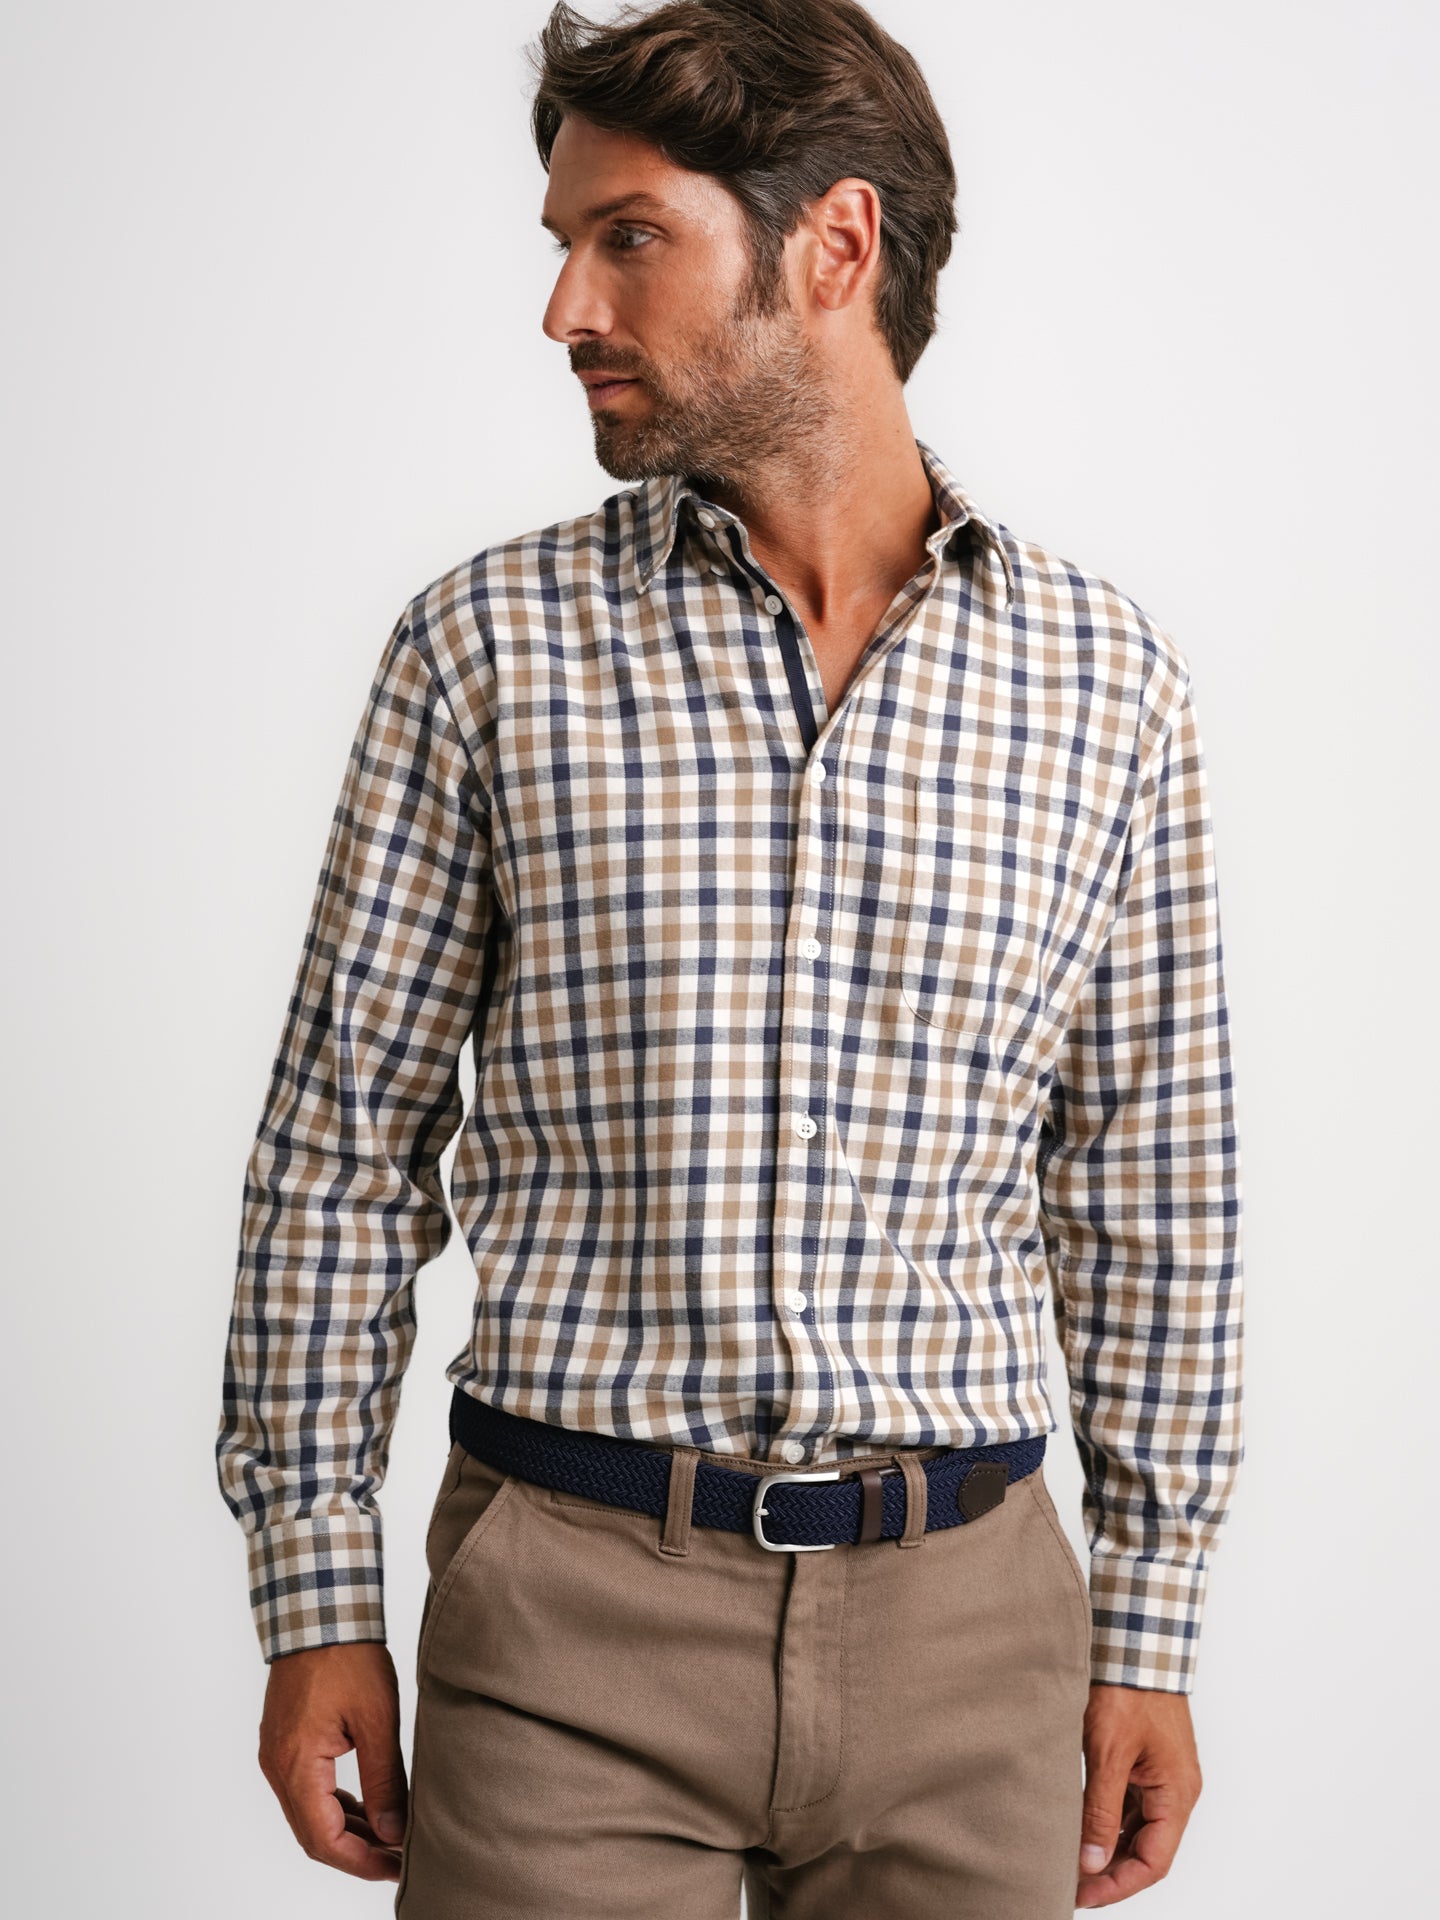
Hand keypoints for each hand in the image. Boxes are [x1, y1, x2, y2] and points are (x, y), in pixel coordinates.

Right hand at [257, 1641, 408, 1880]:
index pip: (323, 1840)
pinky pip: (306, 1791)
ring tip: (388, 1839)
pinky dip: (334, 1806)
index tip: (395, 1868)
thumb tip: (393, 1832)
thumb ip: (384, 1780)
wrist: (319, 1611)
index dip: (360, 1862)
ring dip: (345, 1832)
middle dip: (355, 1853)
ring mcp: (276, 1754)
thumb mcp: (377, 1719)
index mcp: (296, 1765)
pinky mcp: (284, 1742)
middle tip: (397, 1860)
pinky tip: (365, 1808)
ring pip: (308, 1815)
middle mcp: (277, 1766)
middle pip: (312, 1834)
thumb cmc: (347, 1656)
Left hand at [1075, 1682, 1202, 1907]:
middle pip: (1146, 1850)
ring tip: (1068, 1860)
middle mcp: (1175, 1791)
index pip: (1152, 1862)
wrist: (1134, 1642)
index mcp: (1177, 1795)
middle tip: (1068, 1884)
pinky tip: (1078, 1825)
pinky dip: (1106, 1820)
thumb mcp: (1108, 1754)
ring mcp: (1161, 1776)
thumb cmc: (1127, 1691)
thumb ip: (1099, 1810)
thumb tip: (1090, 1862)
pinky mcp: (1145, 1761)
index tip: (1081, 1896)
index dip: (1117, 1885)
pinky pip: (1129, 1803)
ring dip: (1106, 1847)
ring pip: (1135, 1828)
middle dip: (1109, 1872)